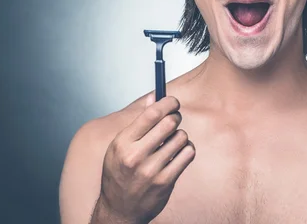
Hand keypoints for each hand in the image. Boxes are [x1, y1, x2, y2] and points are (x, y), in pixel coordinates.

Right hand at [92, 96, 194, 223]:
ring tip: (173, 142)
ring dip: (181, 136)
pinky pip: (188, 154)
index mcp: (122, 143)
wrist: (119, 210)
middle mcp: (135, 156)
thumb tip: (154, 97)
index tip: (173, 102)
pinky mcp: (165, 182)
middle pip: (169, 123)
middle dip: (175, 118)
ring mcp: (151, 170)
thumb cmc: (119, 175)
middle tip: (174, 120)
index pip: (151, 114)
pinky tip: (179, 153)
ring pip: (181, 137)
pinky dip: (187, 150)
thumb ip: (138, 122)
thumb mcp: (119, 147)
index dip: (167, 103)